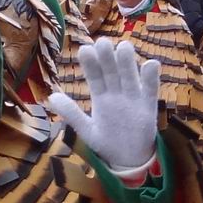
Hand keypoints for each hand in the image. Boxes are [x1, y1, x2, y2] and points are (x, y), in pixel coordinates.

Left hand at [48, 38, 159, 171]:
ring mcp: (133, 97)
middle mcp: (117, 93)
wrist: (128, 160)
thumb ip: (71, 113)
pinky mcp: (148, 106)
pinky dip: (150, 78)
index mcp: (101, 97)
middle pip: (111, 72)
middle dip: (107, 58)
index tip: (84, 50)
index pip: (95, 76)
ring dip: (127, 62)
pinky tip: (150, 64)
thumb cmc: (106, 143)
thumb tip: (51, 97)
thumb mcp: (86, 130)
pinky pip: (150, 90)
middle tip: (102, 42)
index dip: (90, 64)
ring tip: (123, 47)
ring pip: (130, 76)